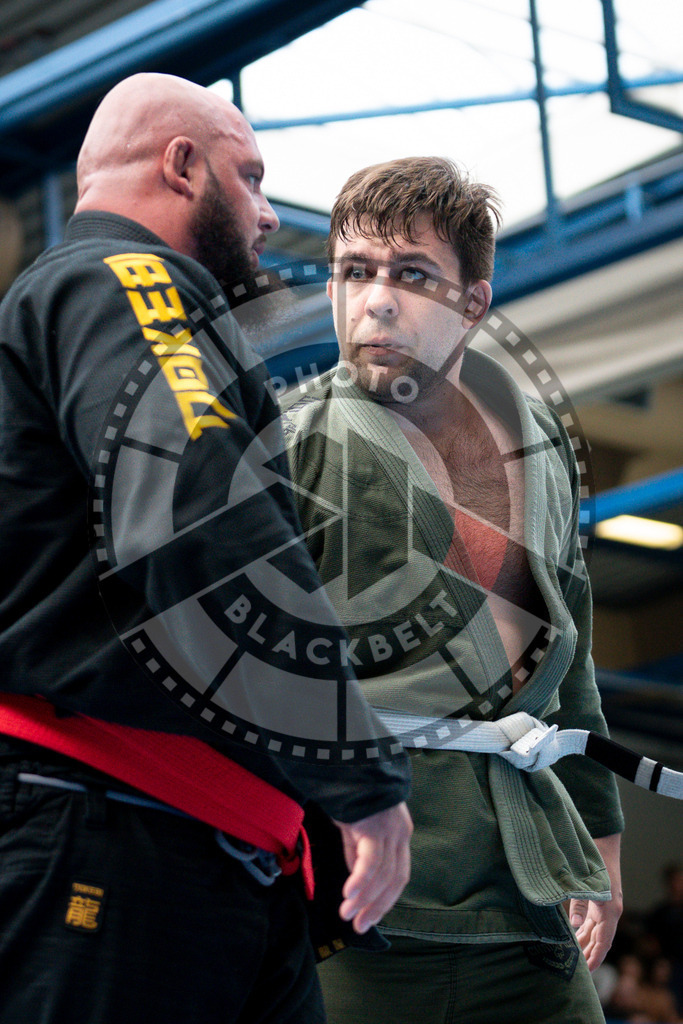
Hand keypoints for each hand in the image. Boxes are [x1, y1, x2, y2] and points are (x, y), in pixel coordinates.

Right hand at [333, 802, 412, 934]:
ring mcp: (390, 829)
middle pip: (394, 880)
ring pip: (382, 874)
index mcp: (398, 834)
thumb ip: (357, 851)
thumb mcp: (354, 825)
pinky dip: (361, 880)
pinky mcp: (375, 825)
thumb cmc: (349, 791)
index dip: (384, 900)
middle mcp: (400, 834)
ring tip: (346, 915)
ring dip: (363, 899)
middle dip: (376, 906)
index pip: (398, 876)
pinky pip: (371, 860)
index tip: (368, 919)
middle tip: (358, 926)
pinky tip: (349, 895)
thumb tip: (356, 879)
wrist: (347, 760)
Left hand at [570, 832, 622, 970]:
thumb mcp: (583, 882)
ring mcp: (605, 904)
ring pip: (596, 930)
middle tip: (577, 969)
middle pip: (600, 938)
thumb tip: (575, 926)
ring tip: (575, 956)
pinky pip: (593, 919)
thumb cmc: (593, 859)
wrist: (603, 840)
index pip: (604, 940)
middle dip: (590, 953)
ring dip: (587, 942)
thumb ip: (578, 903)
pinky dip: (585, 929)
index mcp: (609, 909)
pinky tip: (575, 934)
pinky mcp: (600, 898)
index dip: (596, 956)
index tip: (589, 970)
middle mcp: (610, 909)